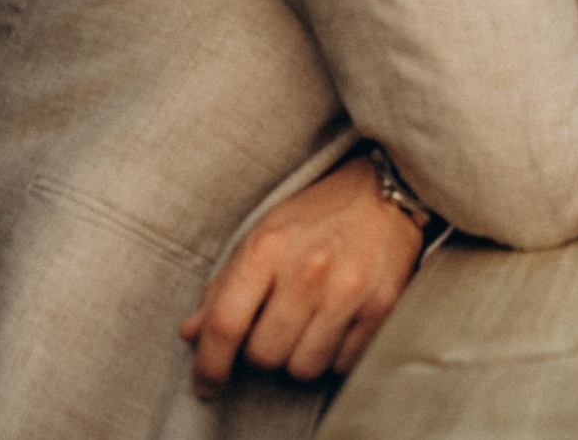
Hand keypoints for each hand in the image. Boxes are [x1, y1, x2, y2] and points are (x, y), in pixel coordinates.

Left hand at [180, 154, 422, 398]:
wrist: (386, 193)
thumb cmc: (314, 216)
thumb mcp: (261, 237)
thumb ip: (224, 287)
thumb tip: (191, 334)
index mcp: (268, 248)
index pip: (225, 323)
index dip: (209, 364)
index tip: (207, 383)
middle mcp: (309, 269)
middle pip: (264, 355)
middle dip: (262, 353)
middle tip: (273, 330)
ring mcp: (349, 289)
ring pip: (304, 368)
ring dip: (299, 357)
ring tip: (307, 326)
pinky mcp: (383, 305)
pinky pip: (344, 364)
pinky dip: (335, 355)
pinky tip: (336, 325)